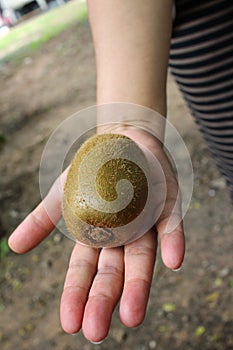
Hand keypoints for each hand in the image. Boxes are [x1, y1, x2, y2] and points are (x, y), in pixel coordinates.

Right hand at [8, 129, 183, 342]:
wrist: (122, 142)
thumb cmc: (90, 173)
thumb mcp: (61, 194)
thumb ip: (42, 220)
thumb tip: (14, 247)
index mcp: (97, 237)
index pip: (85, 271)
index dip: (77, 296)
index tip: (70, 325)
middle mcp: (123, 236)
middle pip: (113, 272)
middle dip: (104, 300)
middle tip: (96, 333)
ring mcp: (147, 222)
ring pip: (142, 257)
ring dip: (139, 285)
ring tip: (131, 316)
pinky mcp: (168, 205)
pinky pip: (171, 226)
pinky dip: (172, 242)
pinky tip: (172, 262)